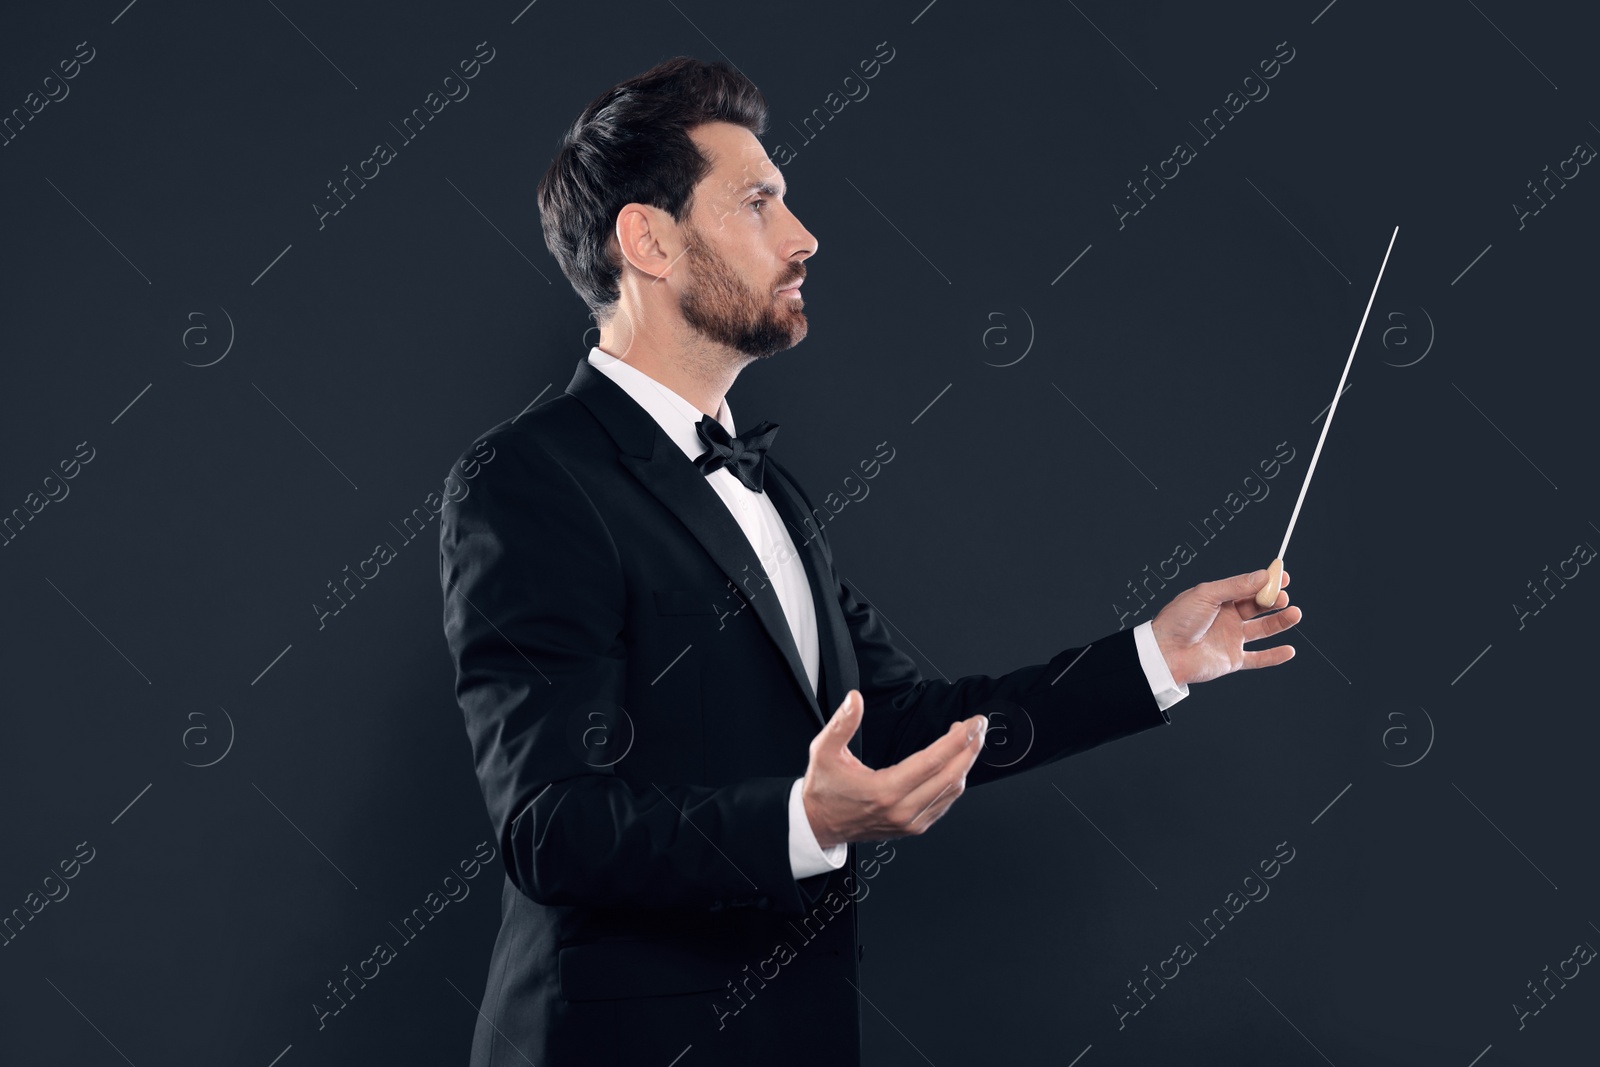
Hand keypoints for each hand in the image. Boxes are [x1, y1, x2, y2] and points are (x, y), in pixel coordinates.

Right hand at [800, 689, 987, 849]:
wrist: (818, 824)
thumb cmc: (824, 789)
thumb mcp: (824, 751)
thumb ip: (841, 723)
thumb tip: (855, 699)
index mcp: (884, 791)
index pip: (933, 762)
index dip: (957, 740)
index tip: (972, 723)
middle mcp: (901, 810)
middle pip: (951, 777)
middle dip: (970, 748)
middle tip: (979, 726)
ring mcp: (909, 822)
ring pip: (951, 792)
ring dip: (965, 764)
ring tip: (969, 741)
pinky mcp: (912, 828)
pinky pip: (944, 804)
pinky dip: (955, 782)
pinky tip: (956, 765)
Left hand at [1150, 567, 1301, 686]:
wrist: (1165, 653)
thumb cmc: (1178, 620)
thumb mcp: (1207, 594)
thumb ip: (1236, 586)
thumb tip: (1262, 576)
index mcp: (1218, 599)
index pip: (1248, 587)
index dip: (1266, 582)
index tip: (1283, 575)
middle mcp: (1227, 618)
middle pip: (1257, 607)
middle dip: (1273, 600)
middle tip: (1283, 596)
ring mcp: (1231, 639)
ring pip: (1262, 629)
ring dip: (1280, 622)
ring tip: (1295, 614)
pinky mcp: (1232, 660)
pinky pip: (1258, 658)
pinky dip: (1274, 656)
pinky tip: (1289, 650)